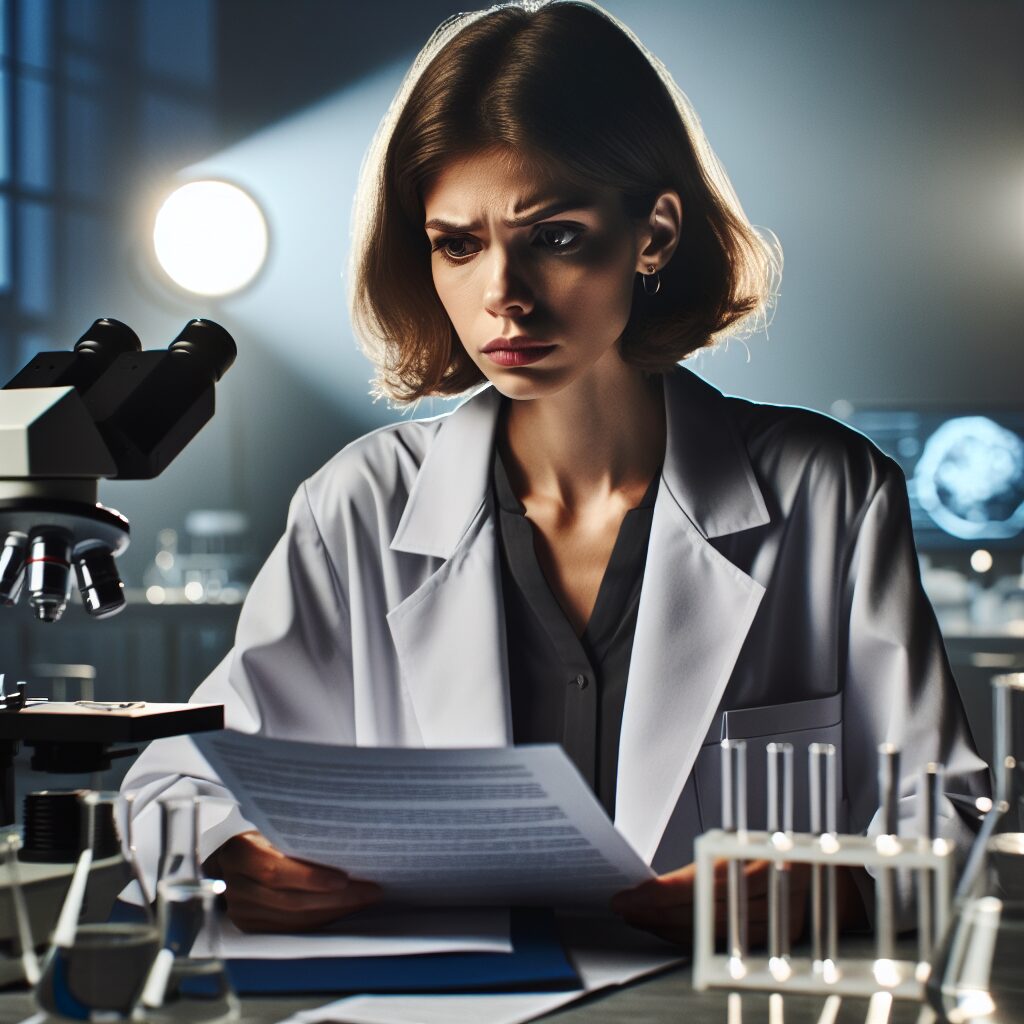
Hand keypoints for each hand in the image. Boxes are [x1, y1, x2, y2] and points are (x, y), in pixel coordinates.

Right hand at [206, 831, 382, 932]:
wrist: (229, 853)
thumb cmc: (259, 832)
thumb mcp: (270, 824)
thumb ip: (295, 835)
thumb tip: (346, 839)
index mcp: (240, 852)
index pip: (275, 871)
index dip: (311, 878)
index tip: (344, 878)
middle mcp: (236, 885)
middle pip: (290, 900)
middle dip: (336, 899)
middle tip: (370, 891)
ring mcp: (241, 910)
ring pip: (294, 919)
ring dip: (334, 912)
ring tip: (363, 900)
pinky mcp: (251, 925)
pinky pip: (291, 927)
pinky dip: (320, 920)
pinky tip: (342, 909)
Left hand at [611, 859, 809, 947]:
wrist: (824, 861)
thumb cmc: (774, 843)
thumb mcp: (741, 837)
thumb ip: (709, 856)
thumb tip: (657, 881)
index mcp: (764, 854)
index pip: (701, 882)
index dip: (662, 894)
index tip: (630, 897)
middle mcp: (776, 887)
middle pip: (704, 911)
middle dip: (657, 913)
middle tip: (626, 909)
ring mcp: (782, 916)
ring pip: (714, 931)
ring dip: (670, 928)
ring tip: (639, 918)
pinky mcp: (780, 935)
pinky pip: (728, 943)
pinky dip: (695, 937)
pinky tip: (670, 930)